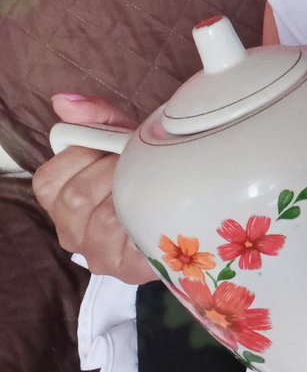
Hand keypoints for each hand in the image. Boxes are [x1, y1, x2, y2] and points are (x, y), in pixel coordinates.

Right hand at [32, 94, 156, 284]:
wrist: (193, 199)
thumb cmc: (148, 167)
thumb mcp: (123, 136)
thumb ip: (96, 117)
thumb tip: (63, 101)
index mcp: (61, 200)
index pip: (48, 180)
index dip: (82, 156)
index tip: (110, 146)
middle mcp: (71, 233)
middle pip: (76, 198)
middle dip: (114, 169)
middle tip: (139, 162)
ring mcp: (98, 255)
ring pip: (104, 219)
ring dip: (134, 191)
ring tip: (153, 182)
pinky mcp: (129, 270)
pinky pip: (131, 240)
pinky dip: (146, 216)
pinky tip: (159, 206)